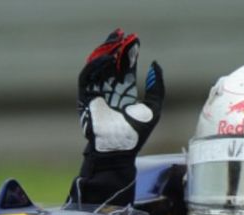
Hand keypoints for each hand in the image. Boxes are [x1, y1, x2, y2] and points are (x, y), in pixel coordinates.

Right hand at [71, 29, 164, 206]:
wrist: (119, 151)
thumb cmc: (136, 135)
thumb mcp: (153, 108)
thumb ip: (156, 88)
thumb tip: (155, 65)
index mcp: (123, 95)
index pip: (124, 70)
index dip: (128, 55)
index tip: (134, 41)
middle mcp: (109, 93)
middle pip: (111, 65)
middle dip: (116, 49)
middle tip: (123, 35)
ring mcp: (97, 95)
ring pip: (98, 68)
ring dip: (106, 53)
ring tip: (115, 42)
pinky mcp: (86, 99)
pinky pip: (87, 78)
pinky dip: (95, 66)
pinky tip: (108, 59)